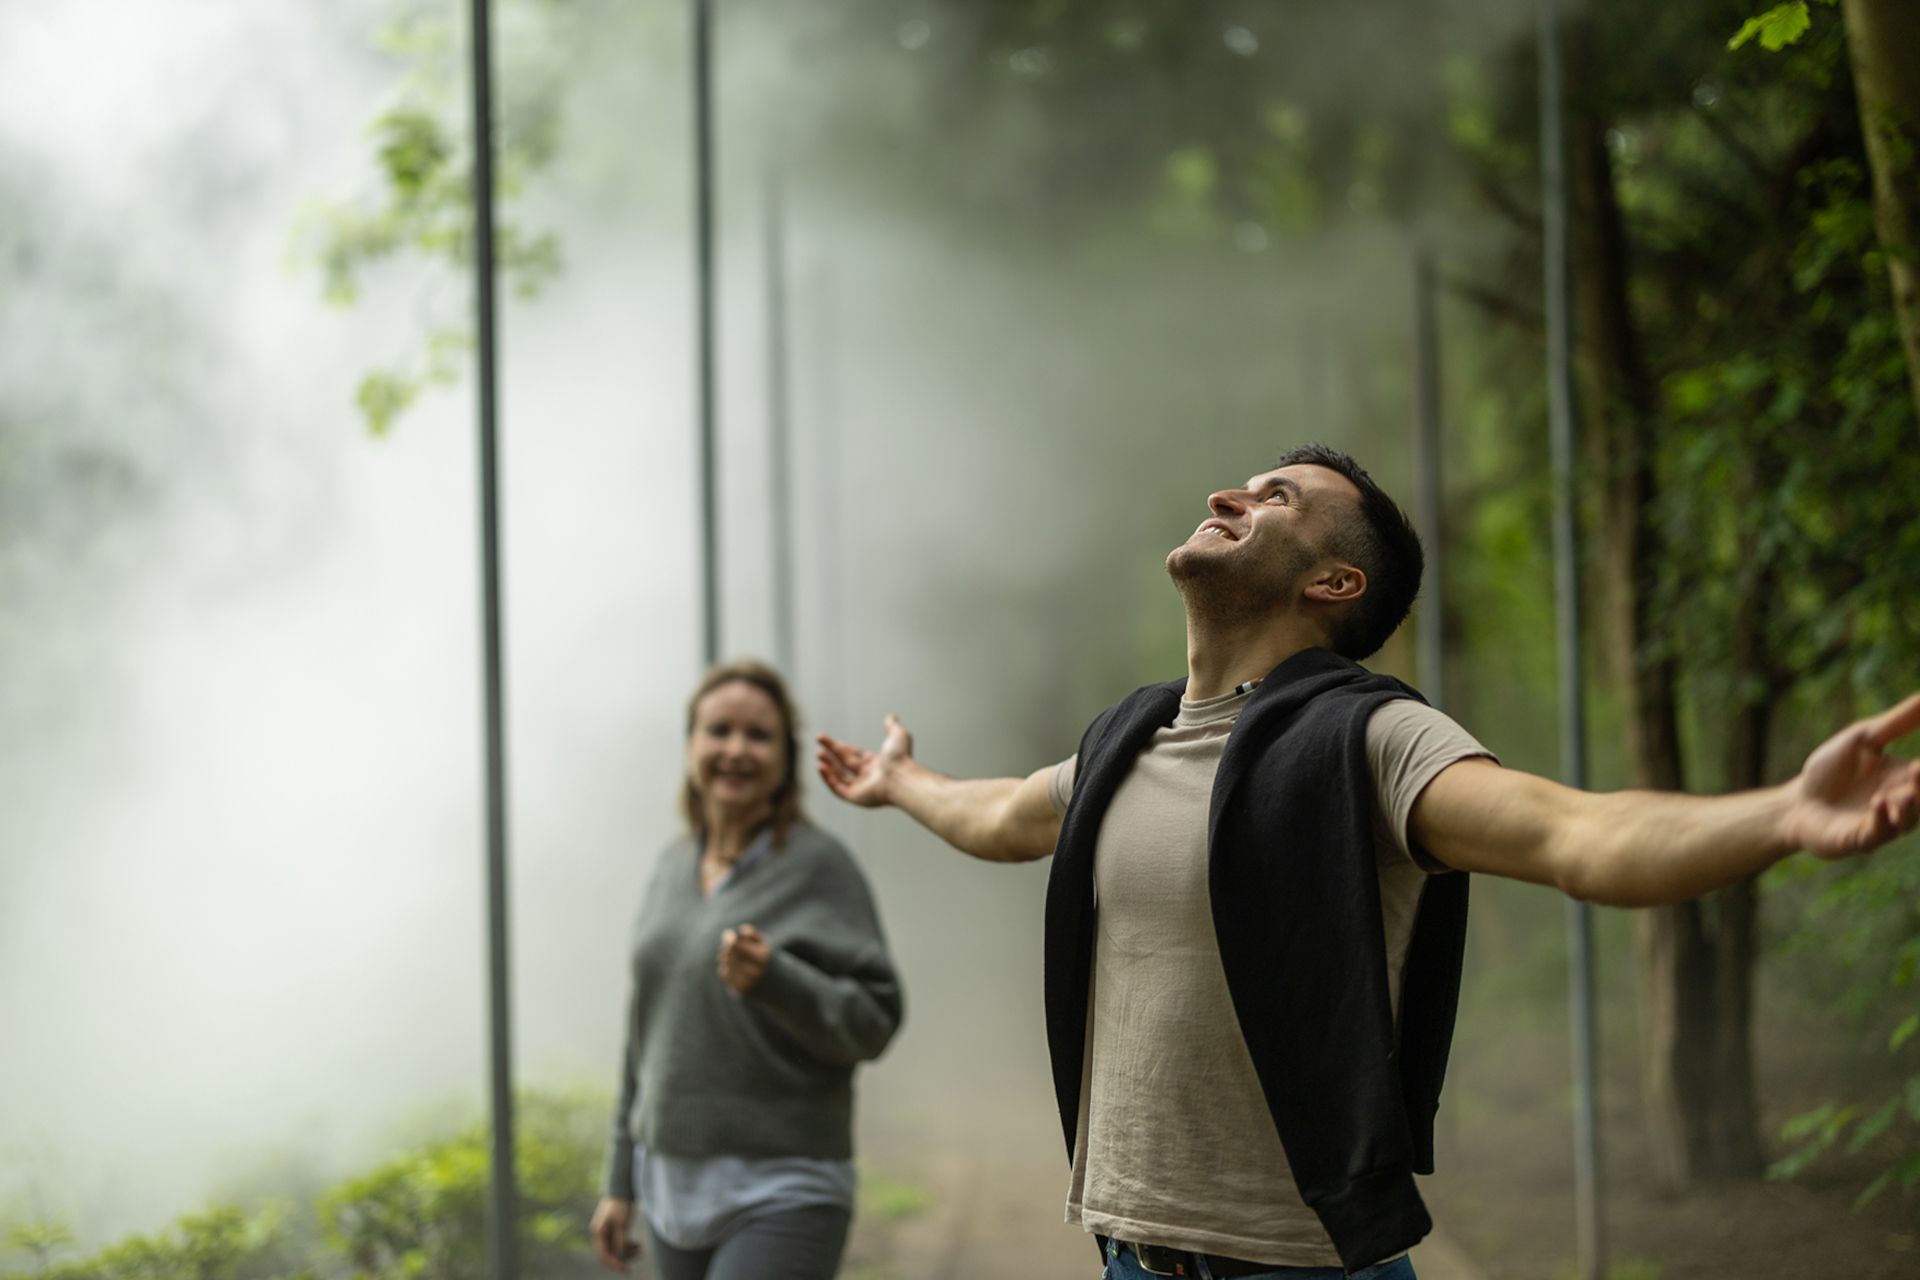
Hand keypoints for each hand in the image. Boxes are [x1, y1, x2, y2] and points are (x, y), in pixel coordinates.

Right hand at [589, 1196, 640, 1272]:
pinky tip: (638, 1245)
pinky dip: (628, 1245)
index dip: (615, 1264)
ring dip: (628, 1251)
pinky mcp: (615, 1227)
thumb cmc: (621, 1204)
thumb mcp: (622, 1224)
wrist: (623, 1186)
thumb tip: (621, 1257)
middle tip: (639, 1253)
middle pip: (611, 1252)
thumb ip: (620, 1241)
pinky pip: (620, 1242)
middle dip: (624, 1256)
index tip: (626, 1269)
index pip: (604, 1255)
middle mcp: (601, 1233)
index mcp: (598, 1232)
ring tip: (640, 1248)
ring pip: (617, 1248)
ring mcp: (608, 1230)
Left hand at [718, 923, 771, 993]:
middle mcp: (755, 971)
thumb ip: (752, 933)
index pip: (739, 946)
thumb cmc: (762, 957)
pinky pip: (725, 975)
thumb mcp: (762, 943)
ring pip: (727, 965)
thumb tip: (742, 930)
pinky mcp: (740, 989)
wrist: (770, 983)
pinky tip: (728, 964)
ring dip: (724, 958)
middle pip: (731, 956)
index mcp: (762, 957)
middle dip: (726, 948)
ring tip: (727, 954)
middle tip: (726, 945)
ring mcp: (747, 982)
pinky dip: (724, 967)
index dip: (731, 940)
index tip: (728, 934)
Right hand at [817, 714, 913, 807]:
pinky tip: (820, 767)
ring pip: (840, 776)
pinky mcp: (855, 798)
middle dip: (831, 754)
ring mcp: (862, 788)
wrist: (901, 778)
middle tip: (819, 744)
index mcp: (876, 763)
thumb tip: (891, 716)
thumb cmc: (900, 758)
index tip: (825, 739)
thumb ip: (892, 726)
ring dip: (829, 766)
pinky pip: (838, 788)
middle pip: (845, 763)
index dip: (840, 746)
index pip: (854, 754)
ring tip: (819, 755)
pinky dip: (828, 778)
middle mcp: (868, 776)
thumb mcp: (897, 735)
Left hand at [1785, 692, 1919, 858]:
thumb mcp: (1864, 739)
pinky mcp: (1860, 839)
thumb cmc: (1831, 771)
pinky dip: (1880, 819)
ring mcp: (1883, 824)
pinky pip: (1877, 833)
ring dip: (1910, 807)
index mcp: (1906, 778)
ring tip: (1908, 792)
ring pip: (1907, 820)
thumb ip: (1897, 722)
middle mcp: (1902, 804)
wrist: (1796, 803)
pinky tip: (1879, 802)